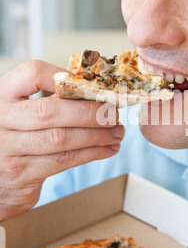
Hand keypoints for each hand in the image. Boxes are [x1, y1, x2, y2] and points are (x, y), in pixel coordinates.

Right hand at [0, 60, 124, 220]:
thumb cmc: (16, 141)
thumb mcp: (22, 114)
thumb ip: (50, 101)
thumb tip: (97, 93)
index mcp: (1, 96)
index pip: (32, 73)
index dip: (65, 76)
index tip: (91, 85)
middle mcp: (1, 119)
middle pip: (50, 110)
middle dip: (89, 112)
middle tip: (113, 114)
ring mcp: (8, 148)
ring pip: (61, 139)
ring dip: (96, 135)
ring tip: (117, 133)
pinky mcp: (21, 174)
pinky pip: (63, 160)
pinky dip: (91, 154)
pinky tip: (107, 149)